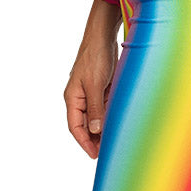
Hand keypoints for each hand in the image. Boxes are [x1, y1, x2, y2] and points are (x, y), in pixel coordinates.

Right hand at [65, 0, 120, 158]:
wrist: (103, 35)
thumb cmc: (95, 56)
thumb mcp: (95, 84)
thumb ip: (95, 108)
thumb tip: (95, 130)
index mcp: (73, 97)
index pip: (75, 127)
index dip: (84, 142)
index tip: (95, 155)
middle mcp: (80, 98)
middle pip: (85, 125)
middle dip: (94, 140)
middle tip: (107, 152)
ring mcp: (91, 94)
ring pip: (95, 118)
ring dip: (103, 130)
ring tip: (114, 142)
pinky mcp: (102, 90)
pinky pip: (104, 109)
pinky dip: (109, 119)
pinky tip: (118, 126)